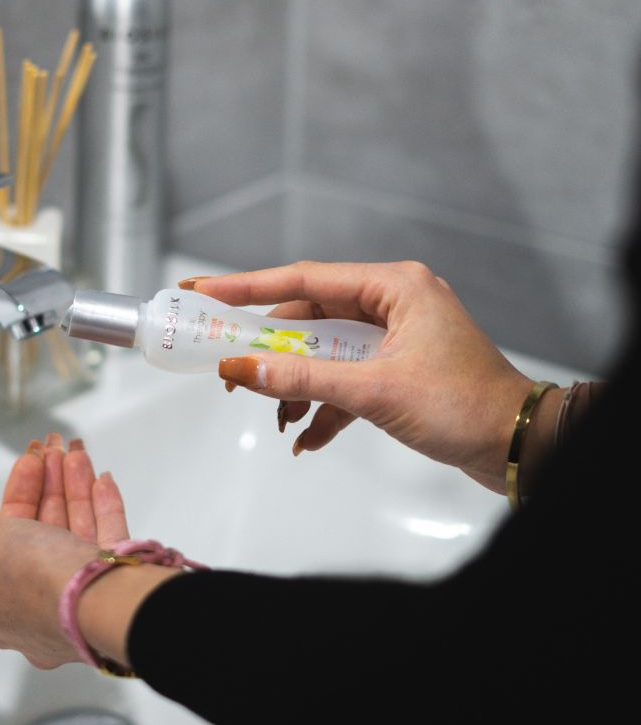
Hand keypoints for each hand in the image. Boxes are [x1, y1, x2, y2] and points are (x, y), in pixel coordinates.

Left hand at [0, 436, 176, 668]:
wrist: (92, 599)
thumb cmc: (31, 577)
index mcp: (1, 604)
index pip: (7, 539)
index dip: (18, 493)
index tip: (30, 460)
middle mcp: (41, 600)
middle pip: (44, 528)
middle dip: (49, 482)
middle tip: (56, 447)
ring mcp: (80, 591)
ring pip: (77, 527)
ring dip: (75, 485)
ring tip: (77, 449)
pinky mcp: (116, 580)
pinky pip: (108, 536)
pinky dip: (104, 505)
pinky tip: (103, 478)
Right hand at [185, 261, 536, 492]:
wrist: (520, 445)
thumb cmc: (464, 407)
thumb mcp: (374, 391)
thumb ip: (301, 377)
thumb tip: (240, 368)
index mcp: (393, 287)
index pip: (304, 279)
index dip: (247, 286)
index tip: (204, 292)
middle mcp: (392, 303)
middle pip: (310, 319)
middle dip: (272, 352)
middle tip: (231, 373)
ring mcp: (395, 337)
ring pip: (325, 352)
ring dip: (298, 385)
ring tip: (280, 419)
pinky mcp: (397, 369)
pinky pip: (346, 379)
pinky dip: (326, 405)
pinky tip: (309, 436)